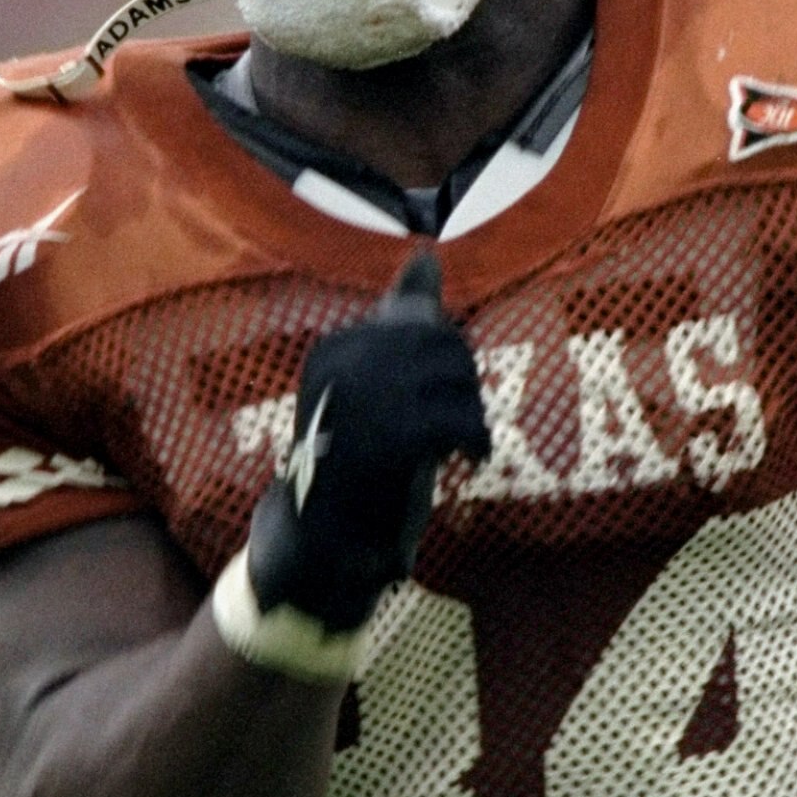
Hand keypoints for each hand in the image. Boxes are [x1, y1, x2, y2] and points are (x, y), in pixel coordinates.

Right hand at [245, 249, 492, 631]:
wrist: (320, 543)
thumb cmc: (353, 461)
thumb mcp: (377, 384)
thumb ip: (401, 320)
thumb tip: (427, 254)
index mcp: (335, 348)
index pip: (421, 325)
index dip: (448, 363)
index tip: (437, 399)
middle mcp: (342, 365)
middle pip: (443, 345)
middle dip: (465, 384)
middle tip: (461, 424)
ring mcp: (361, 402)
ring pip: (455, 379)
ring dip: (473, 413)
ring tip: (466, 442)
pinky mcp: (387, 441)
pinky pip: (458, 418)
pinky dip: (476, 439)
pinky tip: (470, 459)